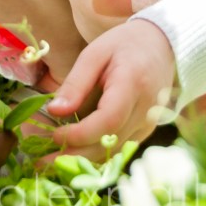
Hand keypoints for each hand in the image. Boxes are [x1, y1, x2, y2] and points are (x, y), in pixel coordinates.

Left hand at [44, 21, 175, 160]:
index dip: (80, 134)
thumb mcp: (95, 53)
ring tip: (53, 160)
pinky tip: (76, 153)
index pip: (108, 119)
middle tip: (43, 160)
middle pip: (109, 142)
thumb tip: (54, 110)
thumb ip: (75, 82)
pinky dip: (97, 153)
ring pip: (114, 151)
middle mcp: (146, 108)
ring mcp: (149, 122)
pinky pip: (120, 148)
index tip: (55, 135)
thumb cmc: (125, 44)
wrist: (161, 45)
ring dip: (84, 159)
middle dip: (75, 155)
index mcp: (133, 83)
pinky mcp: (147, 130)